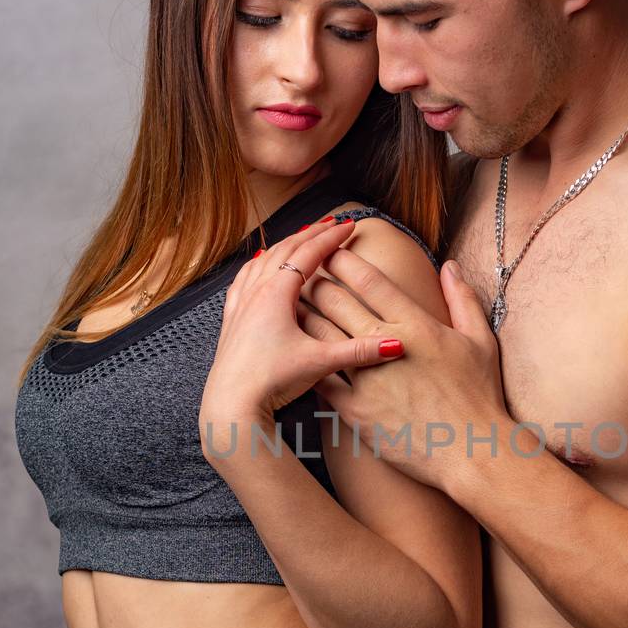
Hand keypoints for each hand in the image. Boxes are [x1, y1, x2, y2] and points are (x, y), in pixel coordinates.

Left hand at [199, 217, 409, 456]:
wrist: (232, 404)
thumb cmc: (272, 381)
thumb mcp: (320, 363)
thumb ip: (359, 351)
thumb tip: (396, 344)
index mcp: (277, 294)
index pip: (308, 253)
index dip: (331, 237)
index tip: (350, 225)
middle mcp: (255, 292)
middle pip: (285, 249)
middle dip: (310, 234)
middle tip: (330, 223)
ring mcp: (240, 304)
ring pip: (262, 261)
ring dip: (284, 246)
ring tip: (299, 238)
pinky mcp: (231, 320)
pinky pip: (244, 280)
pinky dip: (257, 265)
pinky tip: (258, 266)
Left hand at [300, 251, 507, 488]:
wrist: (471, 453)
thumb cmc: (479, 398)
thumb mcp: (480, 341)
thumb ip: (463, 299)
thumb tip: (449, 266)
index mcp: (415, 325)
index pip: (370, 281)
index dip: (345, 261)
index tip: (331, 251)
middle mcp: (385, 346)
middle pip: (337, 302)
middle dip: (316, 281)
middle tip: (303, 271)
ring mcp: (366, 379)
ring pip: (321, 336)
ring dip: (304, 315)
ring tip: (291, 303)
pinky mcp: (354, 410)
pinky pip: (322, 377)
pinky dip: (308, 360)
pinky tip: (297, 351)